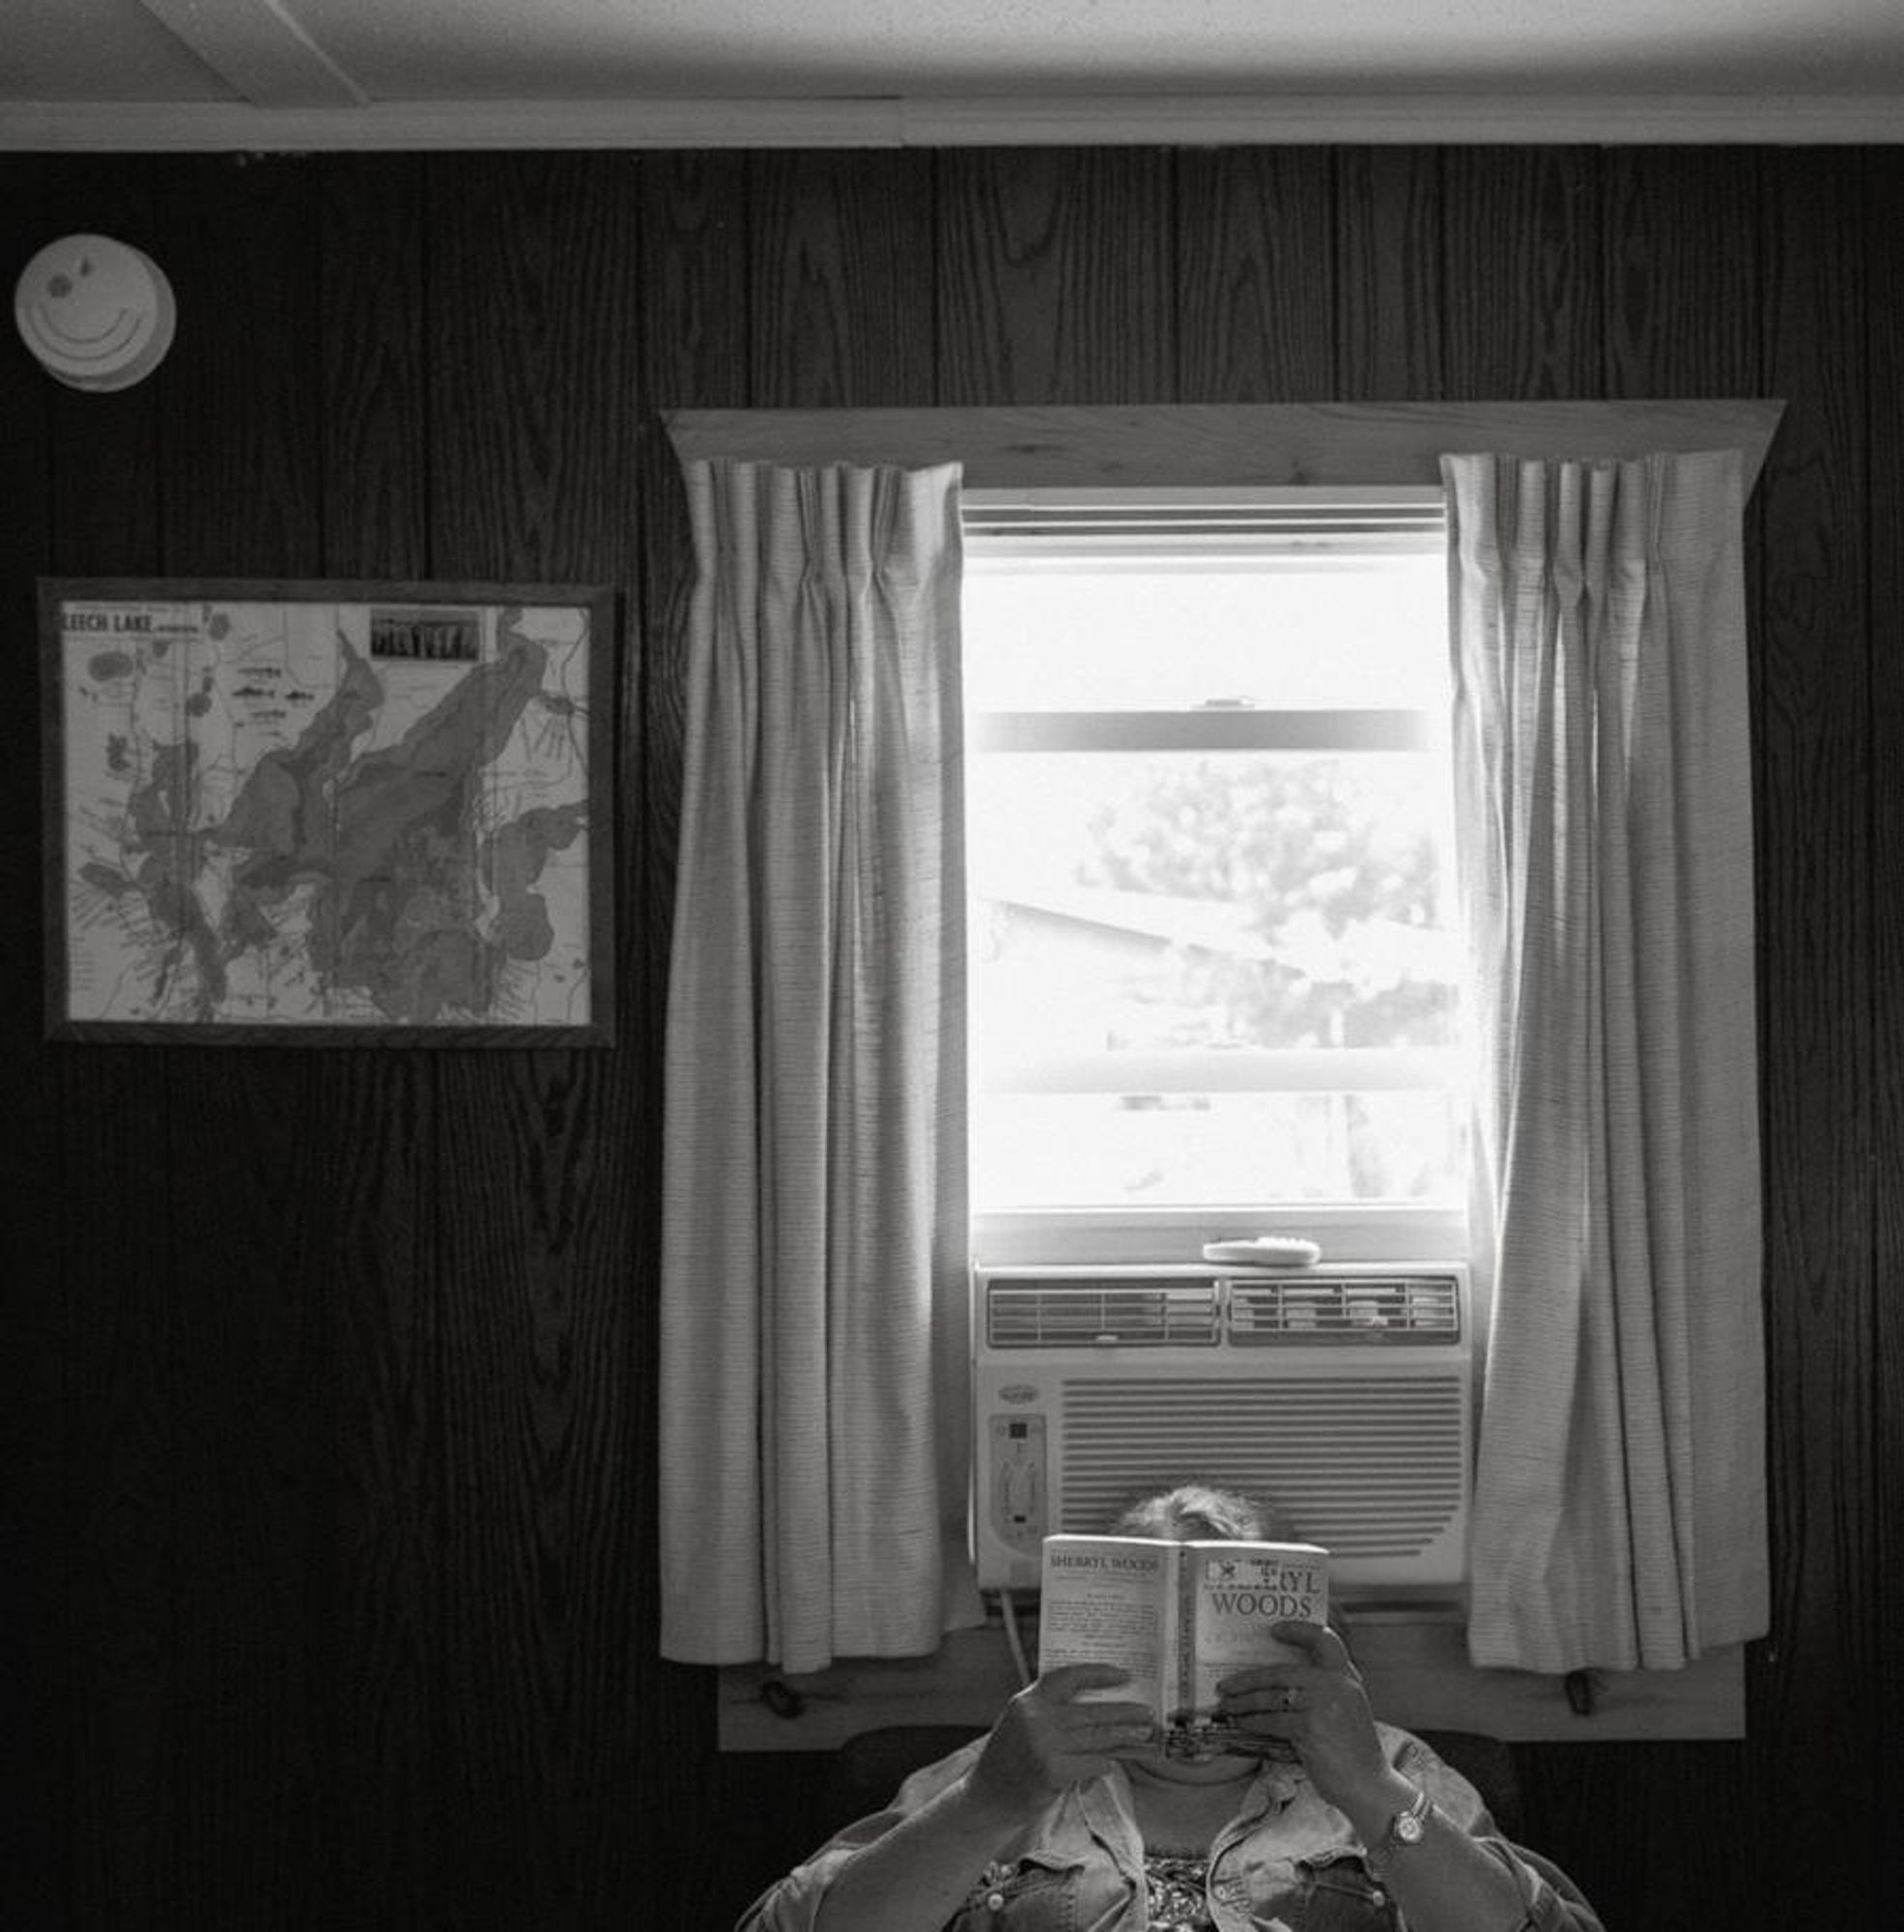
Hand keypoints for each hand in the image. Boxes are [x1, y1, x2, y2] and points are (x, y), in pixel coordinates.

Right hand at [965, 1666, 1155, 1816]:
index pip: (1067, 1677)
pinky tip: (1112, 1763)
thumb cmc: (1009, 1760)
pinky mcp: (1053, 1772)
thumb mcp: (1022, 1724)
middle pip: (1091, 1711)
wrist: (987, 1798)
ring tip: (1143, 1735)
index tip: (1123, 1675)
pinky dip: (1105, 1763)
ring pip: (1097, 1738)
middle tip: (1146, 1711)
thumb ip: (1050, 1712)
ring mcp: (1044, 1746)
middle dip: (1123, 1712)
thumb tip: (1099, 1705)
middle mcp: (1036, 1719)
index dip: (1097, 1674)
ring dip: (1124, 1737)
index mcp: (1028, 1701)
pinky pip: (1092, 1763)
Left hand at [1216, 1621, 1391, 1817]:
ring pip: (1271, 1696)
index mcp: (1346, 1676)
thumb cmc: (1352, 1751)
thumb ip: (1323, 1690)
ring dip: (1244, 1702)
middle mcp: (1336, 1684)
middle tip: (1227, 1684)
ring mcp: (1323, 1704)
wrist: (1368, 1786)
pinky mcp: (1310, 1727)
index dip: (1298, 1630)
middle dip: (1249, 1679)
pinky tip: (1242, 1723)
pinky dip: (1252, 1721)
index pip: (1324, 1640)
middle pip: (1282, 1672)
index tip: (1274, 1630)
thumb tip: (1274, 1683)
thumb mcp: (1346, 1709)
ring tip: (1227, 1706)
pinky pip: (1272, 1720)